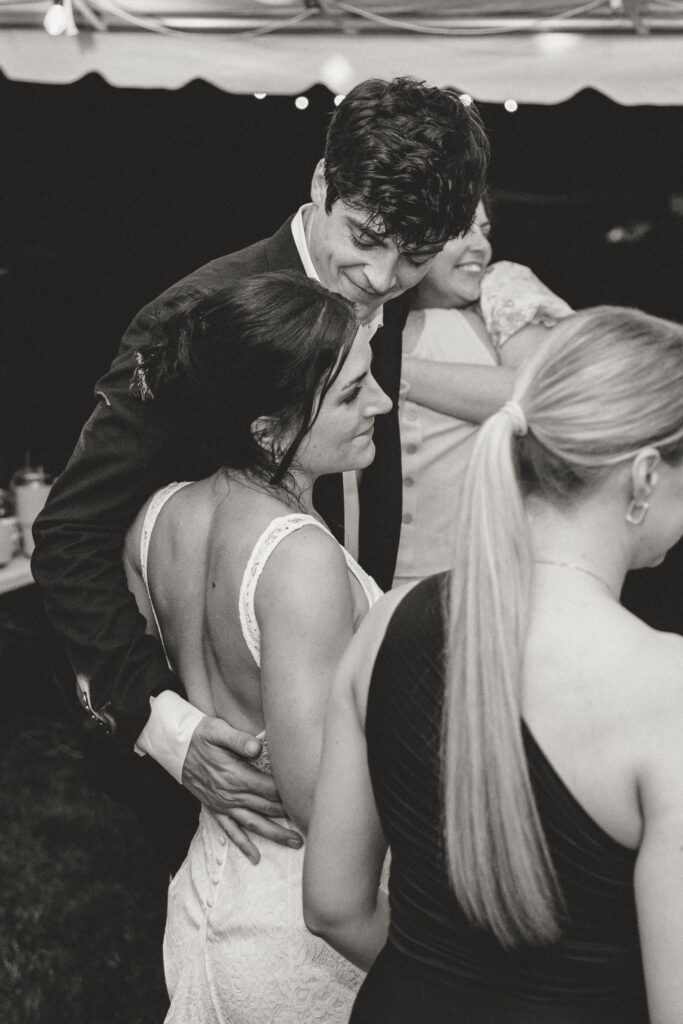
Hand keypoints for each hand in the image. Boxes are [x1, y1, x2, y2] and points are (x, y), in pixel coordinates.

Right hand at [181, 715, 302, 862]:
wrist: (175, 748)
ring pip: (253, 824)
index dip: (288, 793)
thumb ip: (238, 740)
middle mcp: (231, 794)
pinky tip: (255, 857)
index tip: (306, 796)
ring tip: (295, 843)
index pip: (269, 788)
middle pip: (266, 808)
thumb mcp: (217, 730)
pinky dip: (243, 845)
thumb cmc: (199, 735)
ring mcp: (223, 804)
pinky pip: (230, 831)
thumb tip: (257, 748)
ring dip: (275, 835)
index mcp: (235, 775)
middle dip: (289, 817)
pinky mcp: (215, 809)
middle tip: (311, 824)